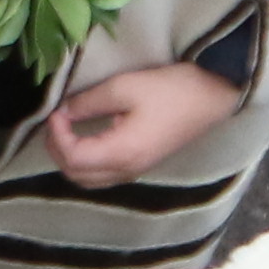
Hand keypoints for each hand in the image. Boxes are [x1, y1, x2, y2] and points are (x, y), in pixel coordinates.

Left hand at [42, 60, 247, 191]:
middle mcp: (127, 170)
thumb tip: (63, 111)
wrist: (212, 97)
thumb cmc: (170, 90)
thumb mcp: (124, 88)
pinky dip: (87, 161)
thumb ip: (89, 103)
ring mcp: (136, 170)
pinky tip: (86, 137)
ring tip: (66, 128)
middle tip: (56, 120)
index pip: (73, 159)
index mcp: (122, 153)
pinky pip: (104, 174)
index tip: (56, 111)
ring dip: (71, 158)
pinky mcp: (142, 164)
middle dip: (58, 150)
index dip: (57, 136)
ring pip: (90, 180)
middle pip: (77, 176)